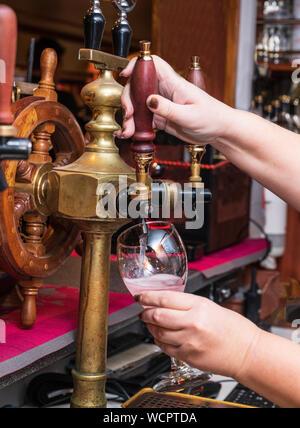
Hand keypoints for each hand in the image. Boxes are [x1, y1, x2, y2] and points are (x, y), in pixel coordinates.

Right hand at [118, 56, 233, 144]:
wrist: (219, 131)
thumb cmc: (211, 118)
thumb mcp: (190, 115)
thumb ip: (168, 109)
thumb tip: (149, 100)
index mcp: (174, 84)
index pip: (153, 64)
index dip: (138, 65)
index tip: (125, 75)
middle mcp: (165, 91)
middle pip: (138, 86)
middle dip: (128, 99)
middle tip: (129, 114)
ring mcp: (162, 104)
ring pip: (138, 105)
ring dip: (130, 117)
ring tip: (128, 131)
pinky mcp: (161, 117)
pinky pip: (143, 119)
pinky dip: (134, 126)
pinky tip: (131, 133)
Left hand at [138, 291, 260, 378]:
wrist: (247, 352)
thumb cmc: (234, 329)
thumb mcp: (210, 307)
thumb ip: (187, 304)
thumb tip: (164, 302)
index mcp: (199, 307)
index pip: (164, 298)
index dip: (147, 296)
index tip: (141, 296)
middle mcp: (192, 324)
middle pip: (156, 315)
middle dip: (145, 312)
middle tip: (143, 310)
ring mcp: (189, 342)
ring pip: (157, 332)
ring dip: (150, 326)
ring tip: (151, 322)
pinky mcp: (188, 357)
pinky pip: (165, 347)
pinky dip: (159, 340)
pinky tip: (161, 336)